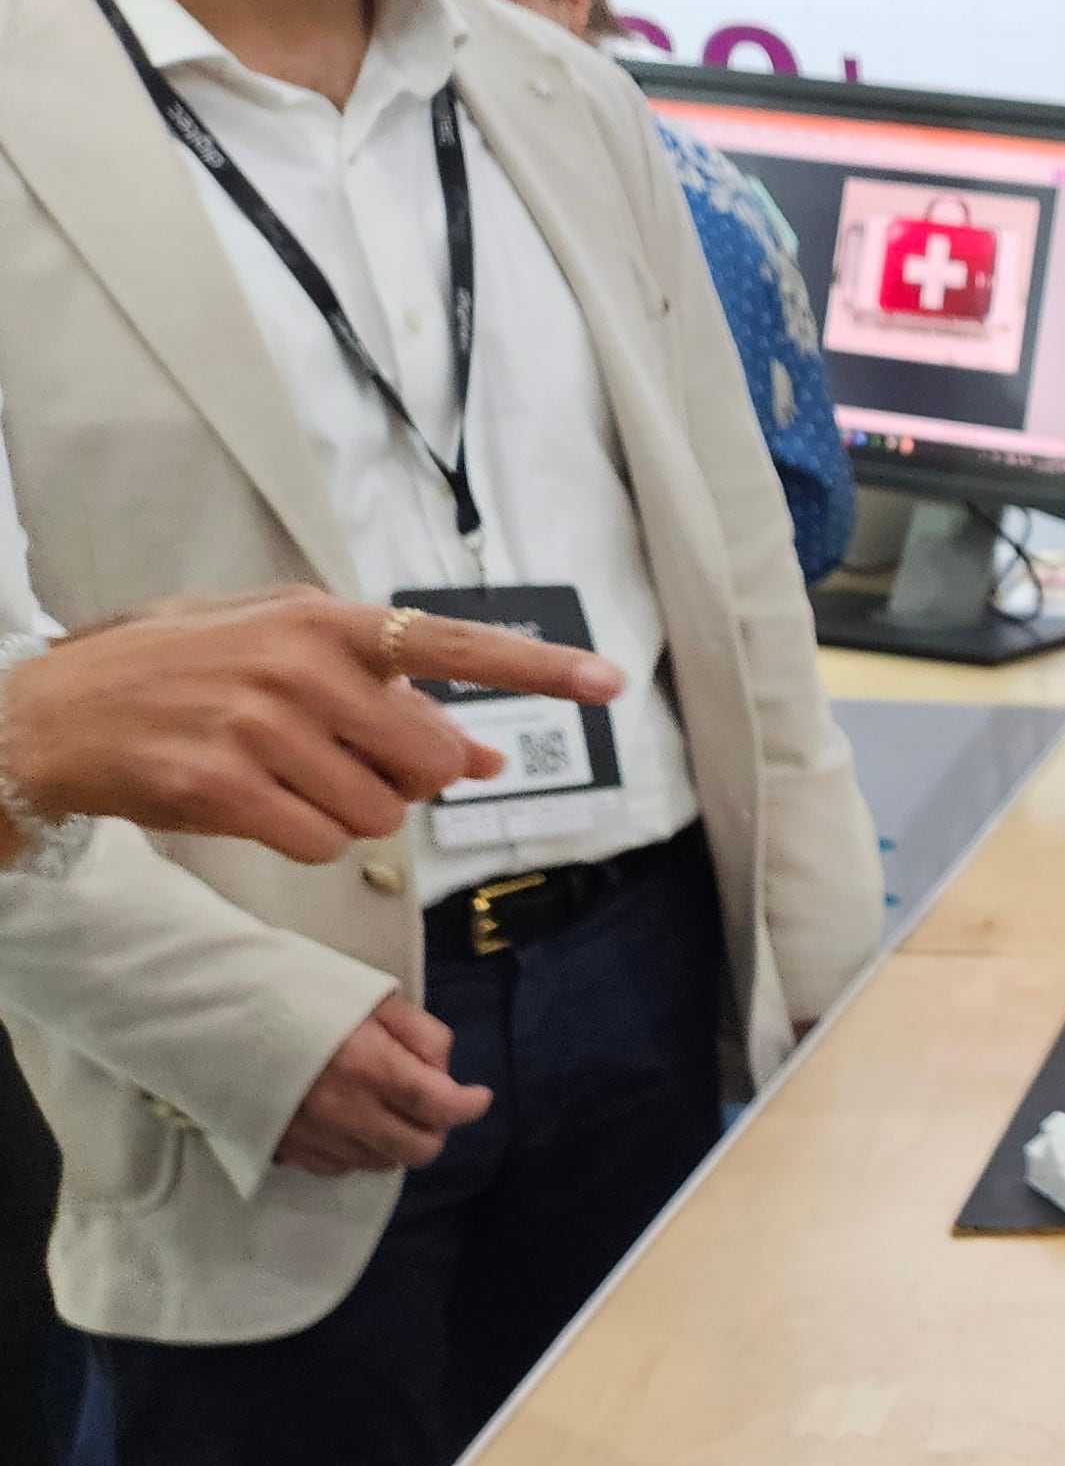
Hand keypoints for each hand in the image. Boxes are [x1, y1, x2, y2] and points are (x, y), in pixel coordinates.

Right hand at [0, 589, 622, 865]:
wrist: (55, 713)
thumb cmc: (181, 678)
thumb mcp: (284, 664)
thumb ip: (389, 702)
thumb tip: (485, 756)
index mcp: (322, 622)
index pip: (452, 644)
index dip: (537, 669)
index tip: (609, 680)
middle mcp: (299, 667)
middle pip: (429, 762)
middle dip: (401, 779)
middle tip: (335, 759)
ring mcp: (258, 725)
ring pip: (379, 813)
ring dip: (344, 812)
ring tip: (277, 775)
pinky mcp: (223, 785)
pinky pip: (322, 843)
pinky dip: (302, 838)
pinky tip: (251, 804)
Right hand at [274, 992, 486, 1174]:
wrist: (214, 1008)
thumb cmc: (295, 991)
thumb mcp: (369, 995)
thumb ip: (419, 1032)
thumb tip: (443, 1069)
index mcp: (369, 1067)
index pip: (439, 1105)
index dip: (469, 1105)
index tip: (477, 1096)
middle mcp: (345, 1111)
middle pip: (418, 1149)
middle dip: (435, 1129)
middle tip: (430, 1104)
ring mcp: (313, 1135)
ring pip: (380, 1162)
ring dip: (395, 1141)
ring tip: (386, 1108)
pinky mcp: (284, 1148)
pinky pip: (338, 1166)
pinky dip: (356, 1149)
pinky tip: (349, 1121)